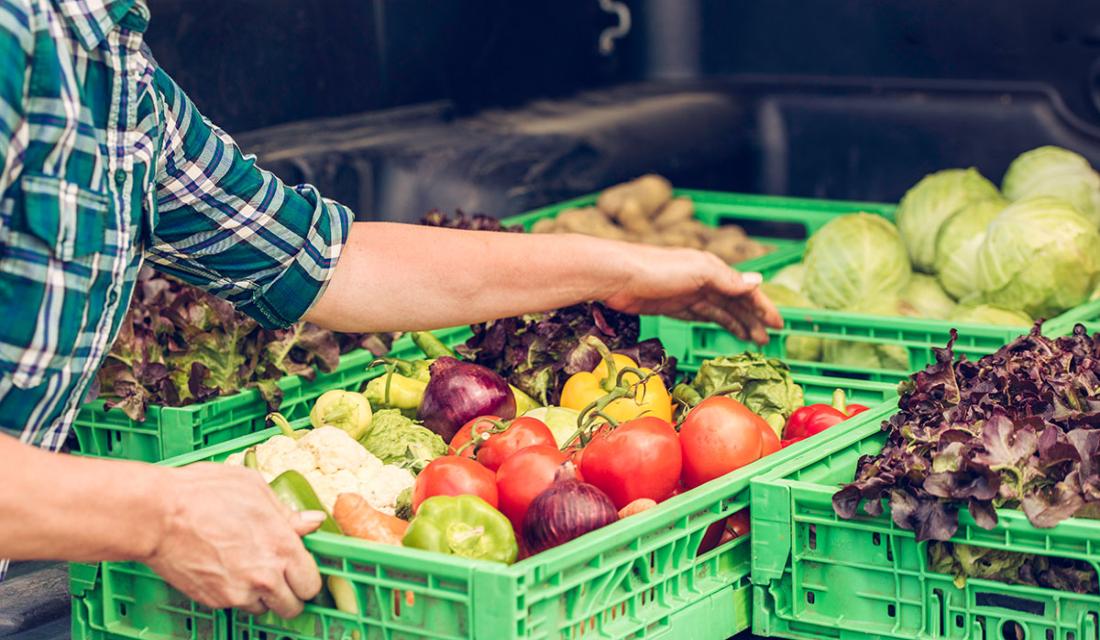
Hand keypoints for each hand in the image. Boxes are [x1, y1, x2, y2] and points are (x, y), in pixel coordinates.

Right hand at [145, 463, 323, 618]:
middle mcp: (264, 577)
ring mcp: (237, 593)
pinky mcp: (213, 600)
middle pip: (292, 607)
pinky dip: (236, 594)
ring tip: (250, 571)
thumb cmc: (204, 494)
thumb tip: (312, 521)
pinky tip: (226, 570)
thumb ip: (287, 513)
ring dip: (263, 597)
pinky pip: (235, 605)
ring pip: (263, 609)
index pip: (311, 584)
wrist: (157, 515)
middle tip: (281, 577)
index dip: (308, 577)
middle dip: (290, 594)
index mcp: (282, 548)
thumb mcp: (255, 489)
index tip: (302, 570)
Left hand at [603, 246, 781, 343]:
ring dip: (739, 324)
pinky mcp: (674, 307)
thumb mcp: (698, 271)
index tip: (779, 325)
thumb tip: (757, 283)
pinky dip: (718, 323)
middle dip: (753, 319)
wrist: (618, 276)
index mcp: (713, 268)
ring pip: (721, 311)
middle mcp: (704, 279)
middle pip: (735, 302)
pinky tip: (727, 331)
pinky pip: (703, 316)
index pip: (746, 289)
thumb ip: (728, 280)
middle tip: (768, 340)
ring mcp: (689, 293)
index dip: (763, 307)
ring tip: (754, 341)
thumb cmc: (658, 268)